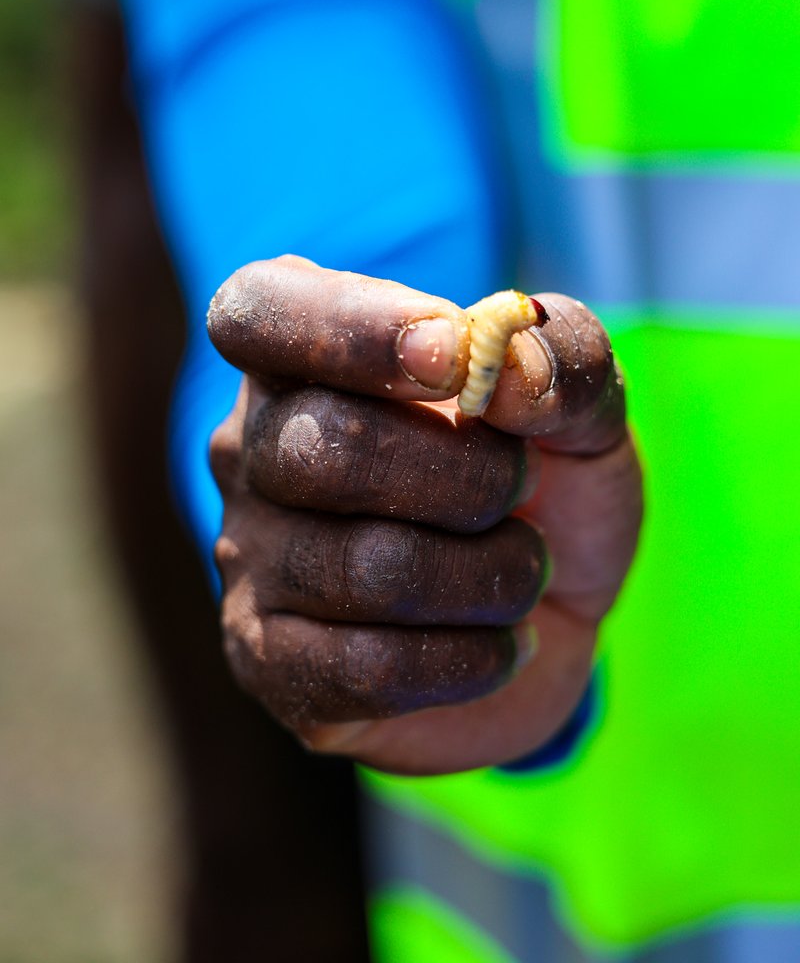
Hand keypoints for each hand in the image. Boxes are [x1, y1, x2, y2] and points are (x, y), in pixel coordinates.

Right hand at [207, 256, 641, 774]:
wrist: (548, 613)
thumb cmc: (546, 483)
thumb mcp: (583, 403)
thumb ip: (565, 358)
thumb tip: (507, 369)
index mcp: (306, 353)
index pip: (260, 310)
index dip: (354, 331)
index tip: (456, 357)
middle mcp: (253, 447)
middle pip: (326, 449)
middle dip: (470, 477)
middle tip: (522, 486)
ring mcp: (249, 558)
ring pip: (365, 569)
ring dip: (491, 576)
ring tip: (525, 571)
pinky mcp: (270, 661)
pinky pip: (365, 670)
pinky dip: (469, 659)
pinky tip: (501, 643)